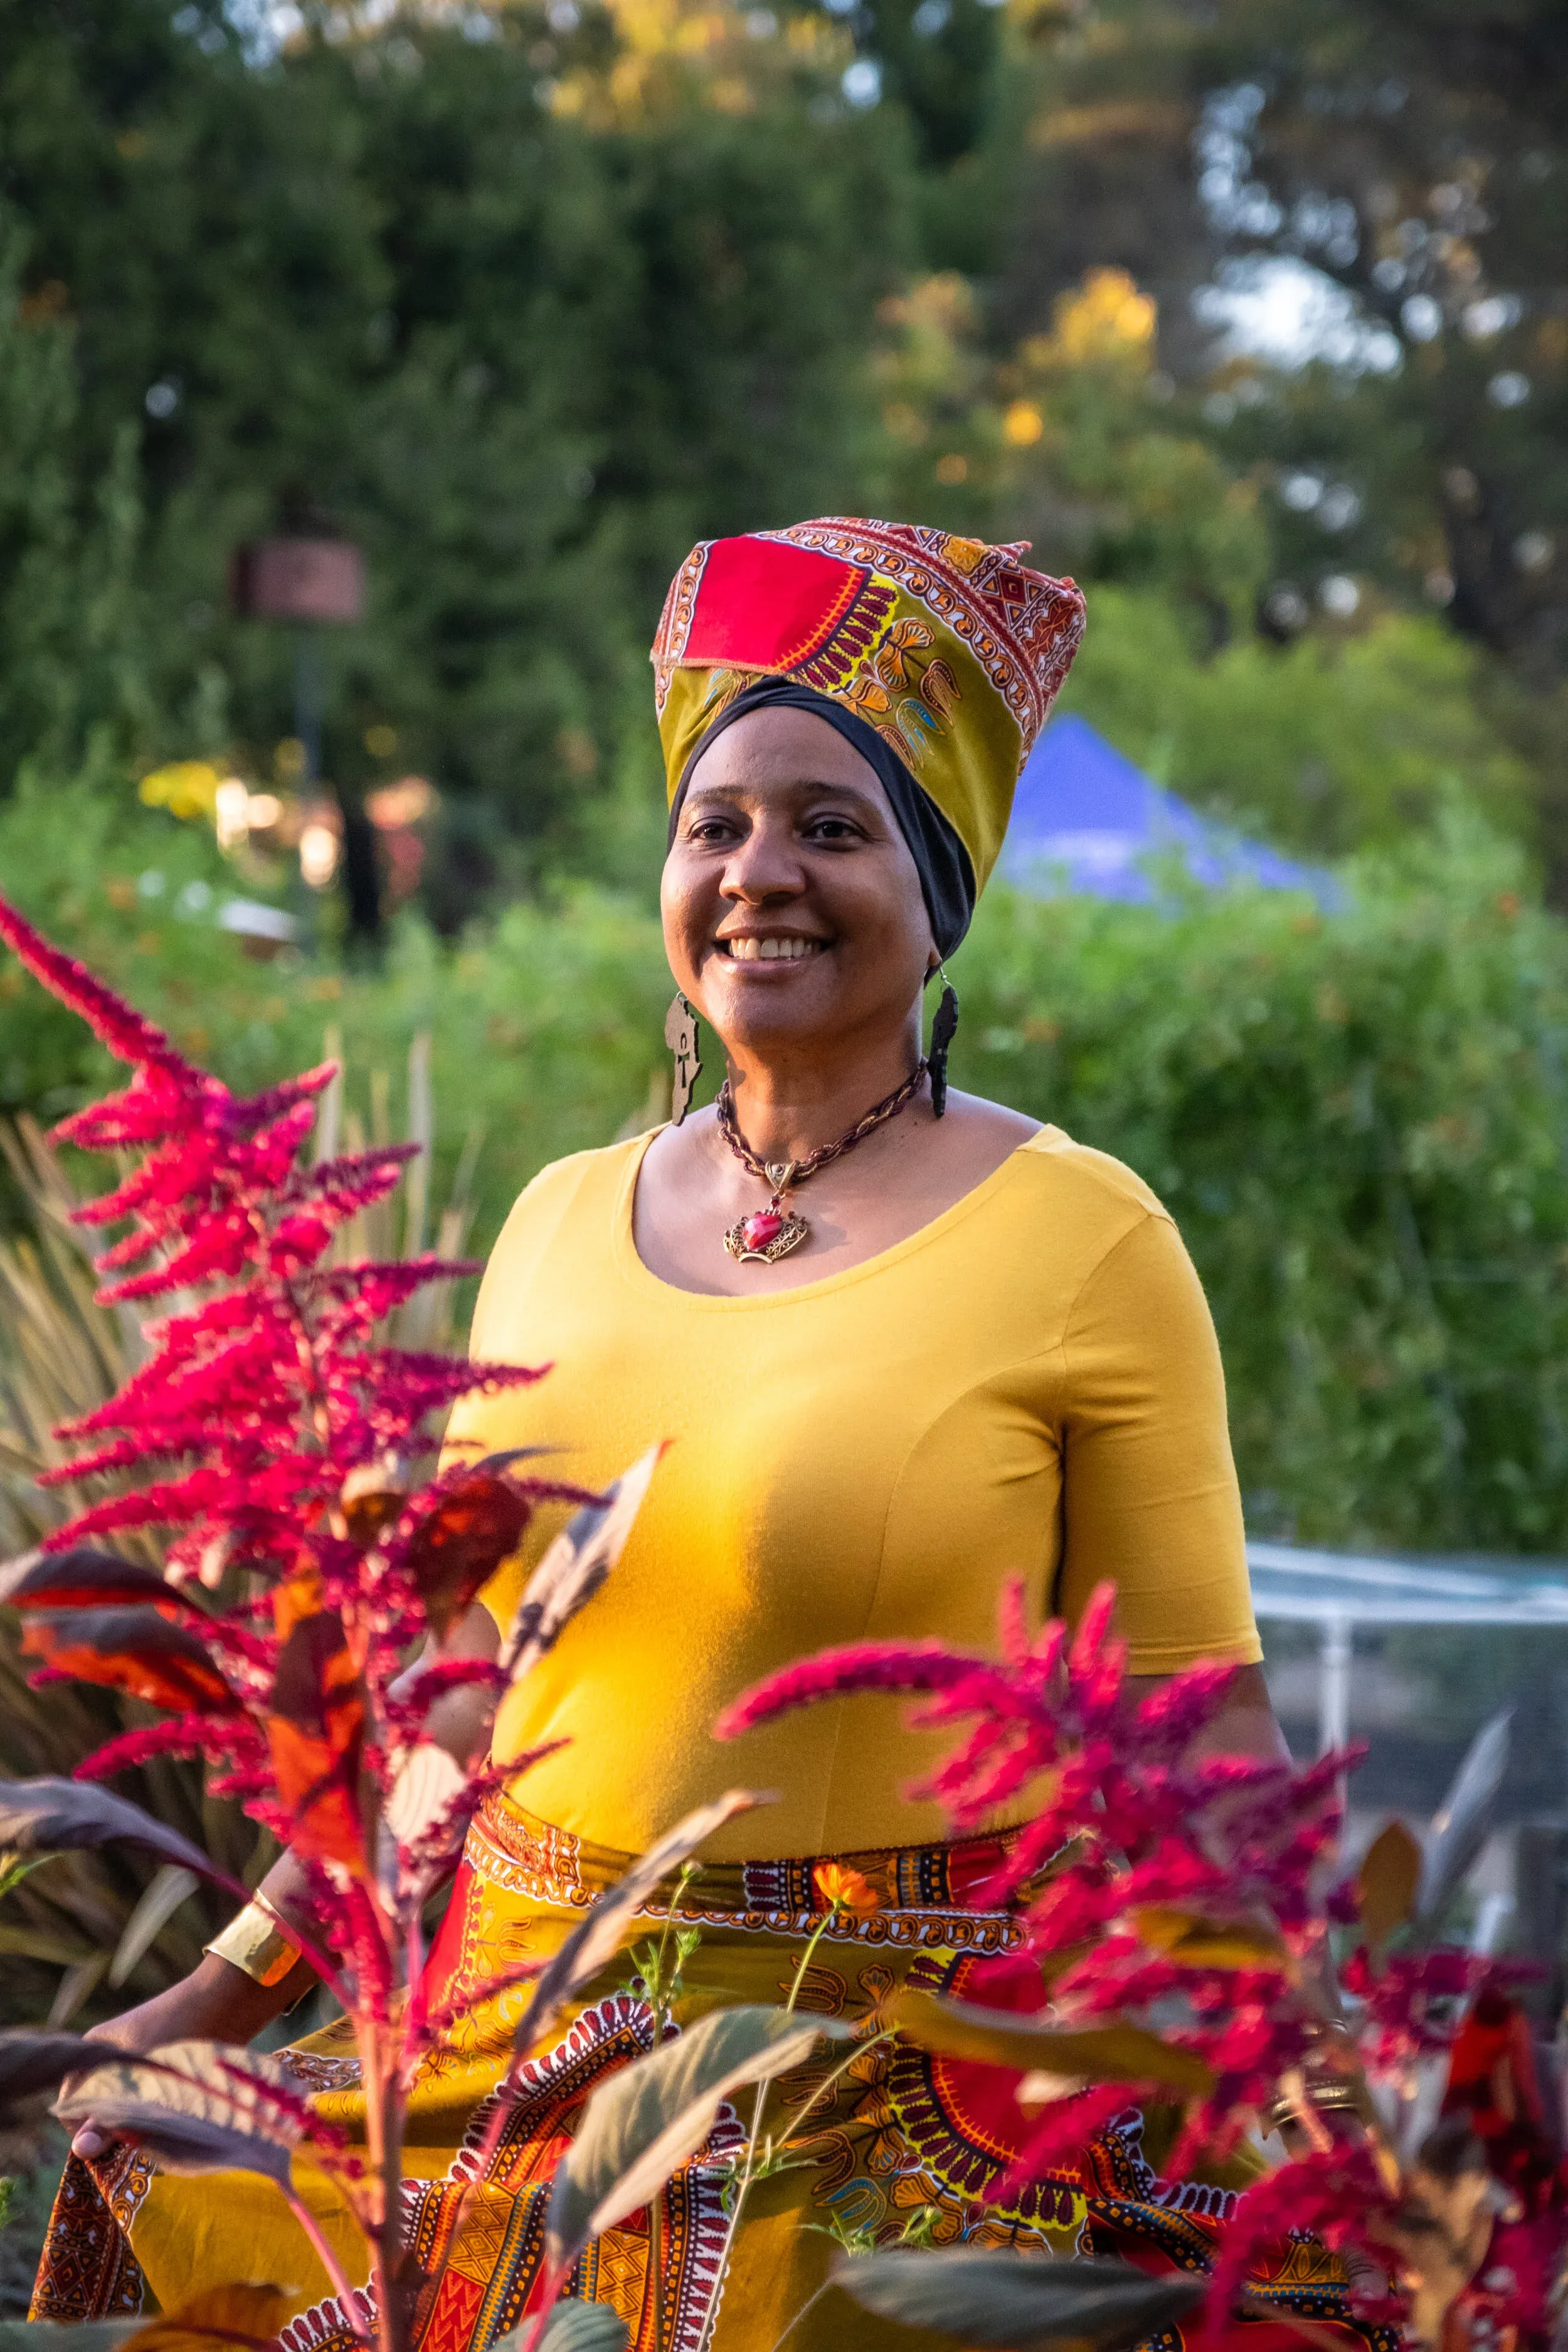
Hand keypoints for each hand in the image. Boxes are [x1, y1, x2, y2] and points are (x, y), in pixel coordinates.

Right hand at [67, 1950, 308, 2160]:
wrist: (226, 2000)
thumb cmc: (180, 2033)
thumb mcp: (141, 2080)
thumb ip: (111, 2120)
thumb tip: (80, 2152)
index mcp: (91, 2052)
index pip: (72, 2108)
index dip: (87, 2132)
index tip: (112, 2148)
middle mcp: (108, 2055)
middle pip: (99, 2108)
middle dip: (115, 2130)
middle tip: (139, 2142)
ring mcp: (134, 2059)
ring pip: (124, 2106)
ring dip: (138, 2123)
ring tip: (160, 2128)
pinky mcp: (159, 2064)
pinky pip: (145, 2098)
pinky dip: (154, 2112)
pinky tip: (173, 2118)